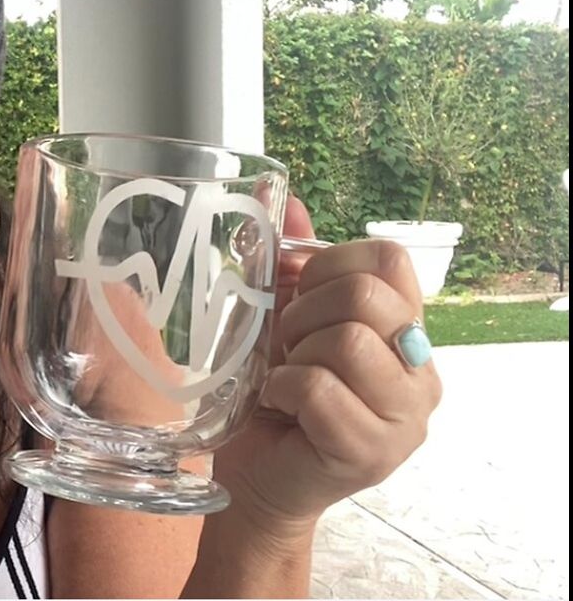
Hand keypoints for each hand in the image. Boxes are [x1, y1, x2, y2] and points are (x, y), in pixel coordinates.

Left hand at [214, 197, 442, 538]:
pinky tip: (278, 406)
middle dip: (304, 314)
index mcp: (406, 330)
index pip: (391, 260)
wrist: (257, 477)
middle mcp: (421, 372)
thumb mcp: (281, 321)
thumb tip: (288, 201)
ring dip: (294, 355)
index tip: (299, 297)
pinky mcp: (373, 453)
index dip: (330, 265)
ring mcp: (405, 417)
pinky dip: (282, 389)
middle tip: (285, 347)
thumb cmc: (273, 398)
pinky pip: (319, 389)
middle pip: (367, 297)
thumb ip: (293, 265)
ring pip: (347, 342)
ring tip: (283, 379)